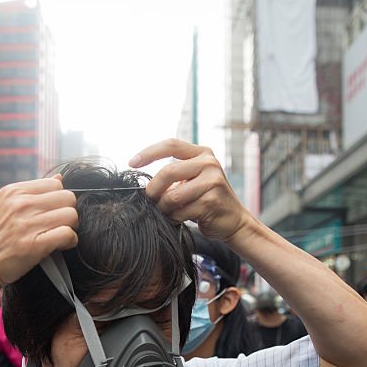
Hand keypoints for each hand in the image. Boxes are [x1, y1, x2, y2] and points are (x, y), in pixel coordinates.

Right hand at [0, 177, 77, 288]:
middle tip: (59, 225)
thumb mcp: (1, 206)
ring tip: (59, 237)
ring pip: (71, 215)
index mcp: (13, 191)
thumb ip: (29, 193)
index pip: (55, 184)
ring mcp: (26, 224)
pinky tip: (61, 246)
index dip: (58, 200)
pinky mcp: (33, 245)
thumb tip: (58, 179)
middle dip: (67, 212)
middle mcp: (20, 204)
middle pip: (67, 198)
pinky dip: (70, 241)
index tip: (53, 213)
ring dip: (70, 227)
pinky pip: (67, 234)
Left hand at [129, 139, 250, 241]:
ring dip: (164, 208)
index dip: (149, 152)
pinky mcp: (211, 201)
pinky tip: (181, 218)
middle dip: (153, 189)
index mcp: (202, 153)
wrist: (235, 221)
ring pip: (172, 195)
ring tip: (169, 212)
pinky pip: (180, 211)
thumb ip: (174, 174)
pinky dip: (175, 218)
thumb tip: (143, 182)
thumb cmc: (208, 201)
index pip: (171, 144)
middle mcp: (209, 163)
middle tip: (149, 200)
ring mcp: (212, 181)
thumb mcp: (194, 179)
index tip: (132, 163)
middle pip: (168, 172)